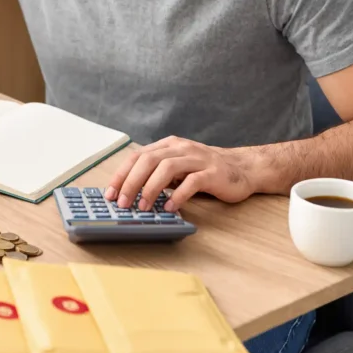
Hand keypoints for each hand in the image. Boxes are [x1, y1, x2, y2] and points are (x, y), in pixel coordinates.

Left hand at [103, 136, 258, 211]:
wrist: (242, 169)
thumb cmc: (205, 172)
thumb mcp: (177, 168)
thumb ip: (157, 175)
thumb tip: (129, 193)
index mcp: (168, 145)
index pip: (138, 156)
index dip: (122, 174)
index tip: (110, 193)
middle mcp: (181, 148)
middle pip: (149, 160)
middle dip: (131, 182)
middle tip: (123, 202)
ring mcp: (198, 159)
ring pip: (167, 168)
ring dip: (151, 188)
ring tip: (143, 207)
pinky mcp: (213, 173)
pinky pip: (192, 182)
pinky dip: (178, 195)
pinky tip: (170, 207)